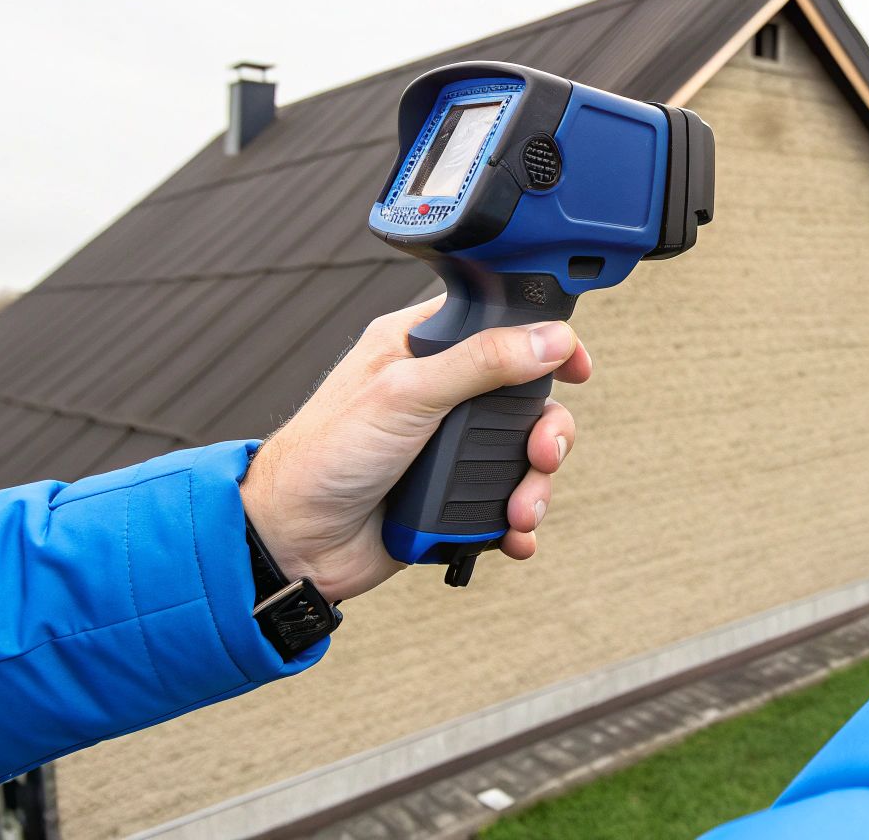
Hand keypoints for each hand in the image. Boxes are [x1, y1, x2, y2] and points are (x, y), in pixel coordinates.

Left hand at [239, 295, 592, 601]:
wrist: (292, 543)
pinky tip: (512, 535)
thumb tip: (550, 338)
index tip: (576, 365)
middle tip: (541, 454)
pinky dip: (517, 524)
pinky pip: (504, 506)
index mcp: (422, 348)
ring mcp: (448, 449)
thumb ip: (481, 362)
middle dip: (546, 433)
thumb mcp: (406, 394)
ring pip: (524, 457)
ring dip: (535, 487)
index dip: (544, 340)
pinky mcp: (450, 498)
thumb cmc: (324, 455)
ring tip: (517, 512)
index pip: (498, 324)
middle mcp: (440, 394)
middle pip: (527, 399)